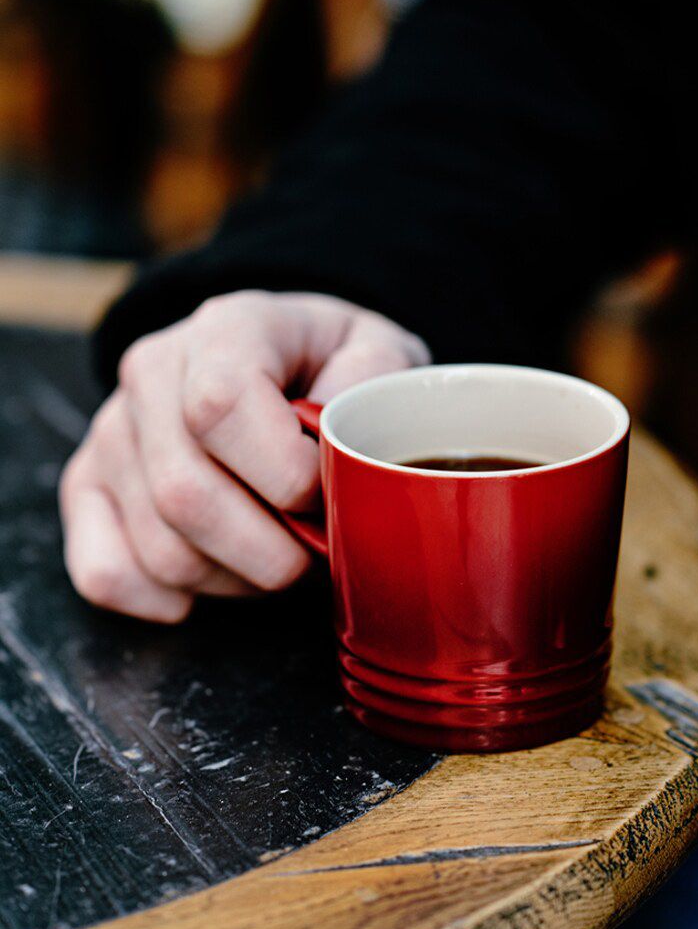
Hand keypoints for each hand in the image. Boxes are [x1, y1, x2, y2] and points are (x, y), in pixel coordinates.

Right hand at [60, 291, 428, 621]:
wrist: (285, 358)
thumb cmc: (334, 365)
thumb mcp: (378, 350)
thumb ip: (373, 383)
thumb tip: (342, 439)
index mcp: (226, 329)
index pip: (220, 406)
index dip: (282, 473)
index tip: (324, 494)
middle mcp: (152, 374)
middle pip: (184, 493)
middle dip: (269, 551)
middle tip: (315, 550)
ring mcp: (113, 432)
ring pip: (157, 546)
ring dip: (234, 579)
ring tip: (278, 555)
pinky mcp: (88, 485)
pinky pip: (102, 571)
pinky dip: (162, 598)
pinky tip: (214, 581)